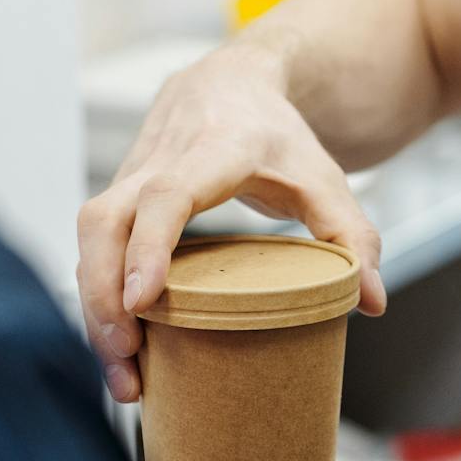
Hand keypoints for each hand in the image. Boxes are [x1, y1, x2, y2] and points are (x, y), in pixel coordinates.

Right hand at [77, 41, 385, 403]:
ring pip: (88, 237)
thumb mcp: (326, 178)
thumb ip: (354, 235)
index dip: (150, 245)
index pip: (168, 193)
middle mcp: (159, 157)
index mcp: (215, 148)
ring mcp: (128, 175)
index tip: (143, 300)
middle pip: (106, 220)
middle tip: (128, 357)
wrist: (231, 83)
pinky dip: (97, 300)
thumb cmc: (279, 137)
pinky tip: (122, 351)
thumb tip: (372, 303)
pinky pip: (92, 248)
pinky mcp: (115, 198)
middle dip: (104, 293)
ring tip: (126, 377)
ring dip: (94, 307)